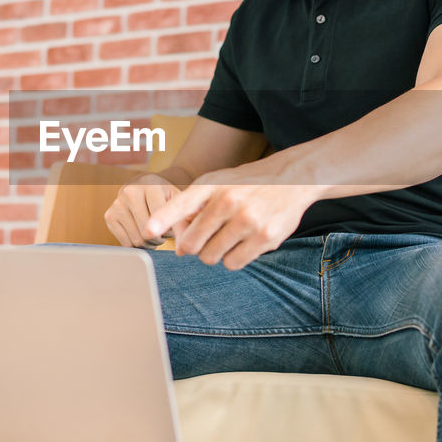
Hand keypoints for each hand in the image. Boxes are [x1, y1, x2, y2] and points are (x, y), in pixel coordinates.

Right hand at [104, 173, 181, 248]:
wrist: (147, 185)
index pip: (160, 219)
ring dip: (148, 243)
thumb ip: (181, 216)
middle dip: (158, 239)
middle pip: (146, 232)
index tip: (171, 230)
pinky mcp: (109, 215)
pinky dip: (135, 245)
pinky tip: (141, 235)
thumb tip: (181, 240)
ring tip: (153, 235)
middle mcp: (130, 191)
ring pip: (136, 240)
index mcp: (150, 185)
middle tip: (163, 235)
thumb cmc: (166, 196)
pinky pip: (124, 243)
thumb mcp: (177, 200)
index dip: (169, 231)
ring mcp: (117, 203)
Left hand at [144, 167, 319, 270]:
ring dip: (214, 253)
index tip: (148, 229)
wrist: (293, 178)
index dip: (163, 218)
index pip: (182, 203)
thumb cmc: (246, 184)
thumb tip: (178, 245)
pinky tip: (242, 242)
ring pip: (211, 257)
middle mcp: (229, 200)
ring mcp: (248, 220)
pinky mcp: (265, 237)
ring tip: (227, 236)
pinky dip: (233, 259)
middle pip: (192, 244)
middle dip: (192, 247)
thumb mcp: (217, 183)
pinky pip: (233, 263)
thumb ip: (192, 207)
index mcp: (212, 184)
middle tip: (204, 238)